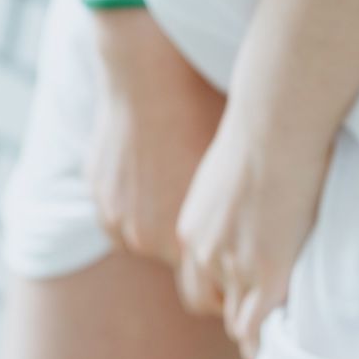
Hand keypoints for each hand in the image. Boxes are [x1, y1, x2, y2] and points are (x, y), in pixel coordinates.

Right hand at [82, 13, 228, 268]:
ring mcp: (117, 217)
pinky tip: (147, 169)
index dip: (217, 265)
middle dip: (183, 243)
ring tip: (170, 182)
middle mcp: (147, 239)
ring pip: (140, 234)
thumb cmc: (201, 116)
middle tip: (199, 212)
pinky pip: (117, 212)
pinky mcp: (98, 195)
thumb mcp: (232, 172)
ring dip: (153, 219)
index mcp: (186, 241)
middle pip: (170, 256)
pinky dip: (130, 199)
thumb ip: (235, 219)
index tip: (226, 252)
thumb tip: (260, 241)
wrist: (149, 76)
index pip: (205, 281)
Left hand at [172, 100, 334, 358]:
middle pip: (209, 302)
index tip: (235, 293)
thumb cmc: (260, 130)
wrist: (274, 125)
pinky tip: (282, 345)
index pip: (197, 275)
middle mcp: (204, 253)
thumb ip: (227, 197)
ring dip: (252, 329)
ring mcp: (234, 268)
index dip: (218, 286)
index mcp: (191, 227)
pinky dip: (267, 339)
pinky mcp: (268, 276)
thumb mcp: (226, 170)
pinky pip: (260, 325)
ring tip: (270, 345)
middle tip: (250, 325)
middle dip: (229, 312)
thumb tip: (244, 194)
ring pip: (237, 318)